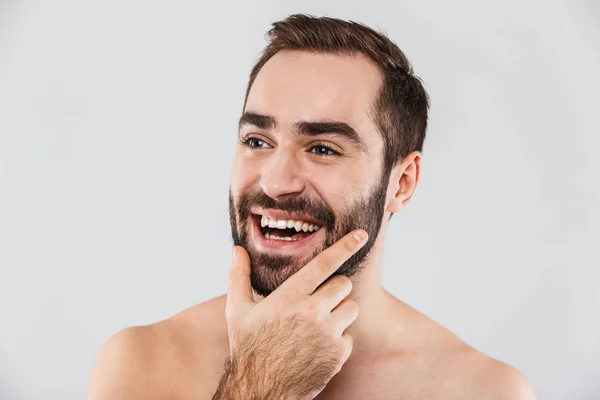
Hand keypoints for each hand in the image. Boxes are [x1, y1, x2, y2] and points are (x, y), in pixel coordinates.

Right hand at [213, 229, 368, 399]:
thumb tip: (237, 250)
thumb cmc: (248, 347)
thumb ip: (239, 277)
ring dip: (340, 312)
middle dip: (336, 288)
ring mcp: (327, 333)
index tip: (362, 235)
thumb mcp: (238, 311)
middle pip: (343, 284)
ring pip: (351, 308)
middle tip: (320, 300)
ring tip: (318, 323)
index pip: (324, 264)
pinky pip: (349, 336)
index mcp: (290, 296)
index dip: (345, 246)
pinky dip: (338, 339)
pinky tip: (318, 346)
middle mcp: (312, 312)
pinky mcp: (337, 354)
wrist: (260, 389)